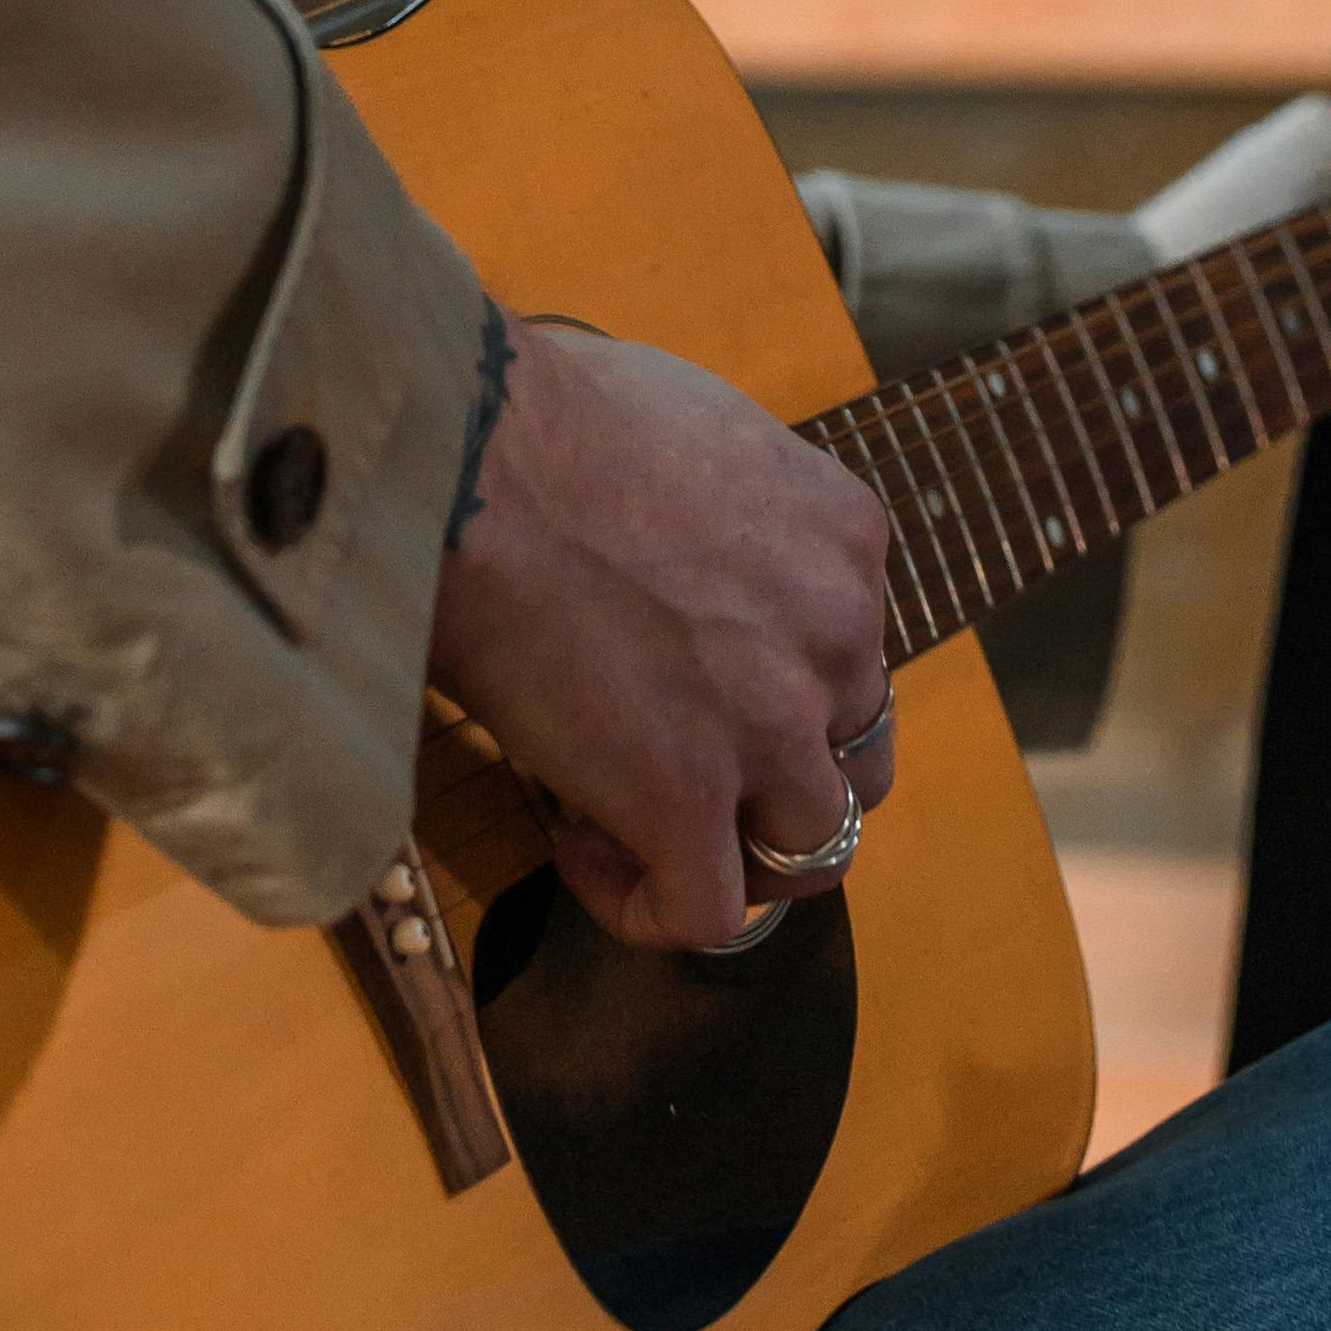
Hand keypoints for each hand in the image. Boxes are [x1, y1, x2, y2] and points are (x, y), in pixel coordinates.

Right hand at [428, 322, 897, 954]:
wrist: (476, 458)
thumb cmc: (541, 416)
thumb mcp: (692, 425)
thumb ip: (722, 500)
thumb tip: (669, 533)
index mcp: (844, 536)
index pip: (853, 649)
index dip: (778, 679)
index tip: (684, 675)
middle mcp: (835, 635)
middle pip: (854, 753)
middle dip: (779, 775)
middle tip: (686, 769)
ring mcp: (772, 726)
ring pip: (812, 846)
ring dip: (736, 852)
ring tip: (638, 829)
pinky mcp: (690, 801)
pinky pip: (709, 914)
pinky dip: (650, 907)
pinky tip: (578, 852)